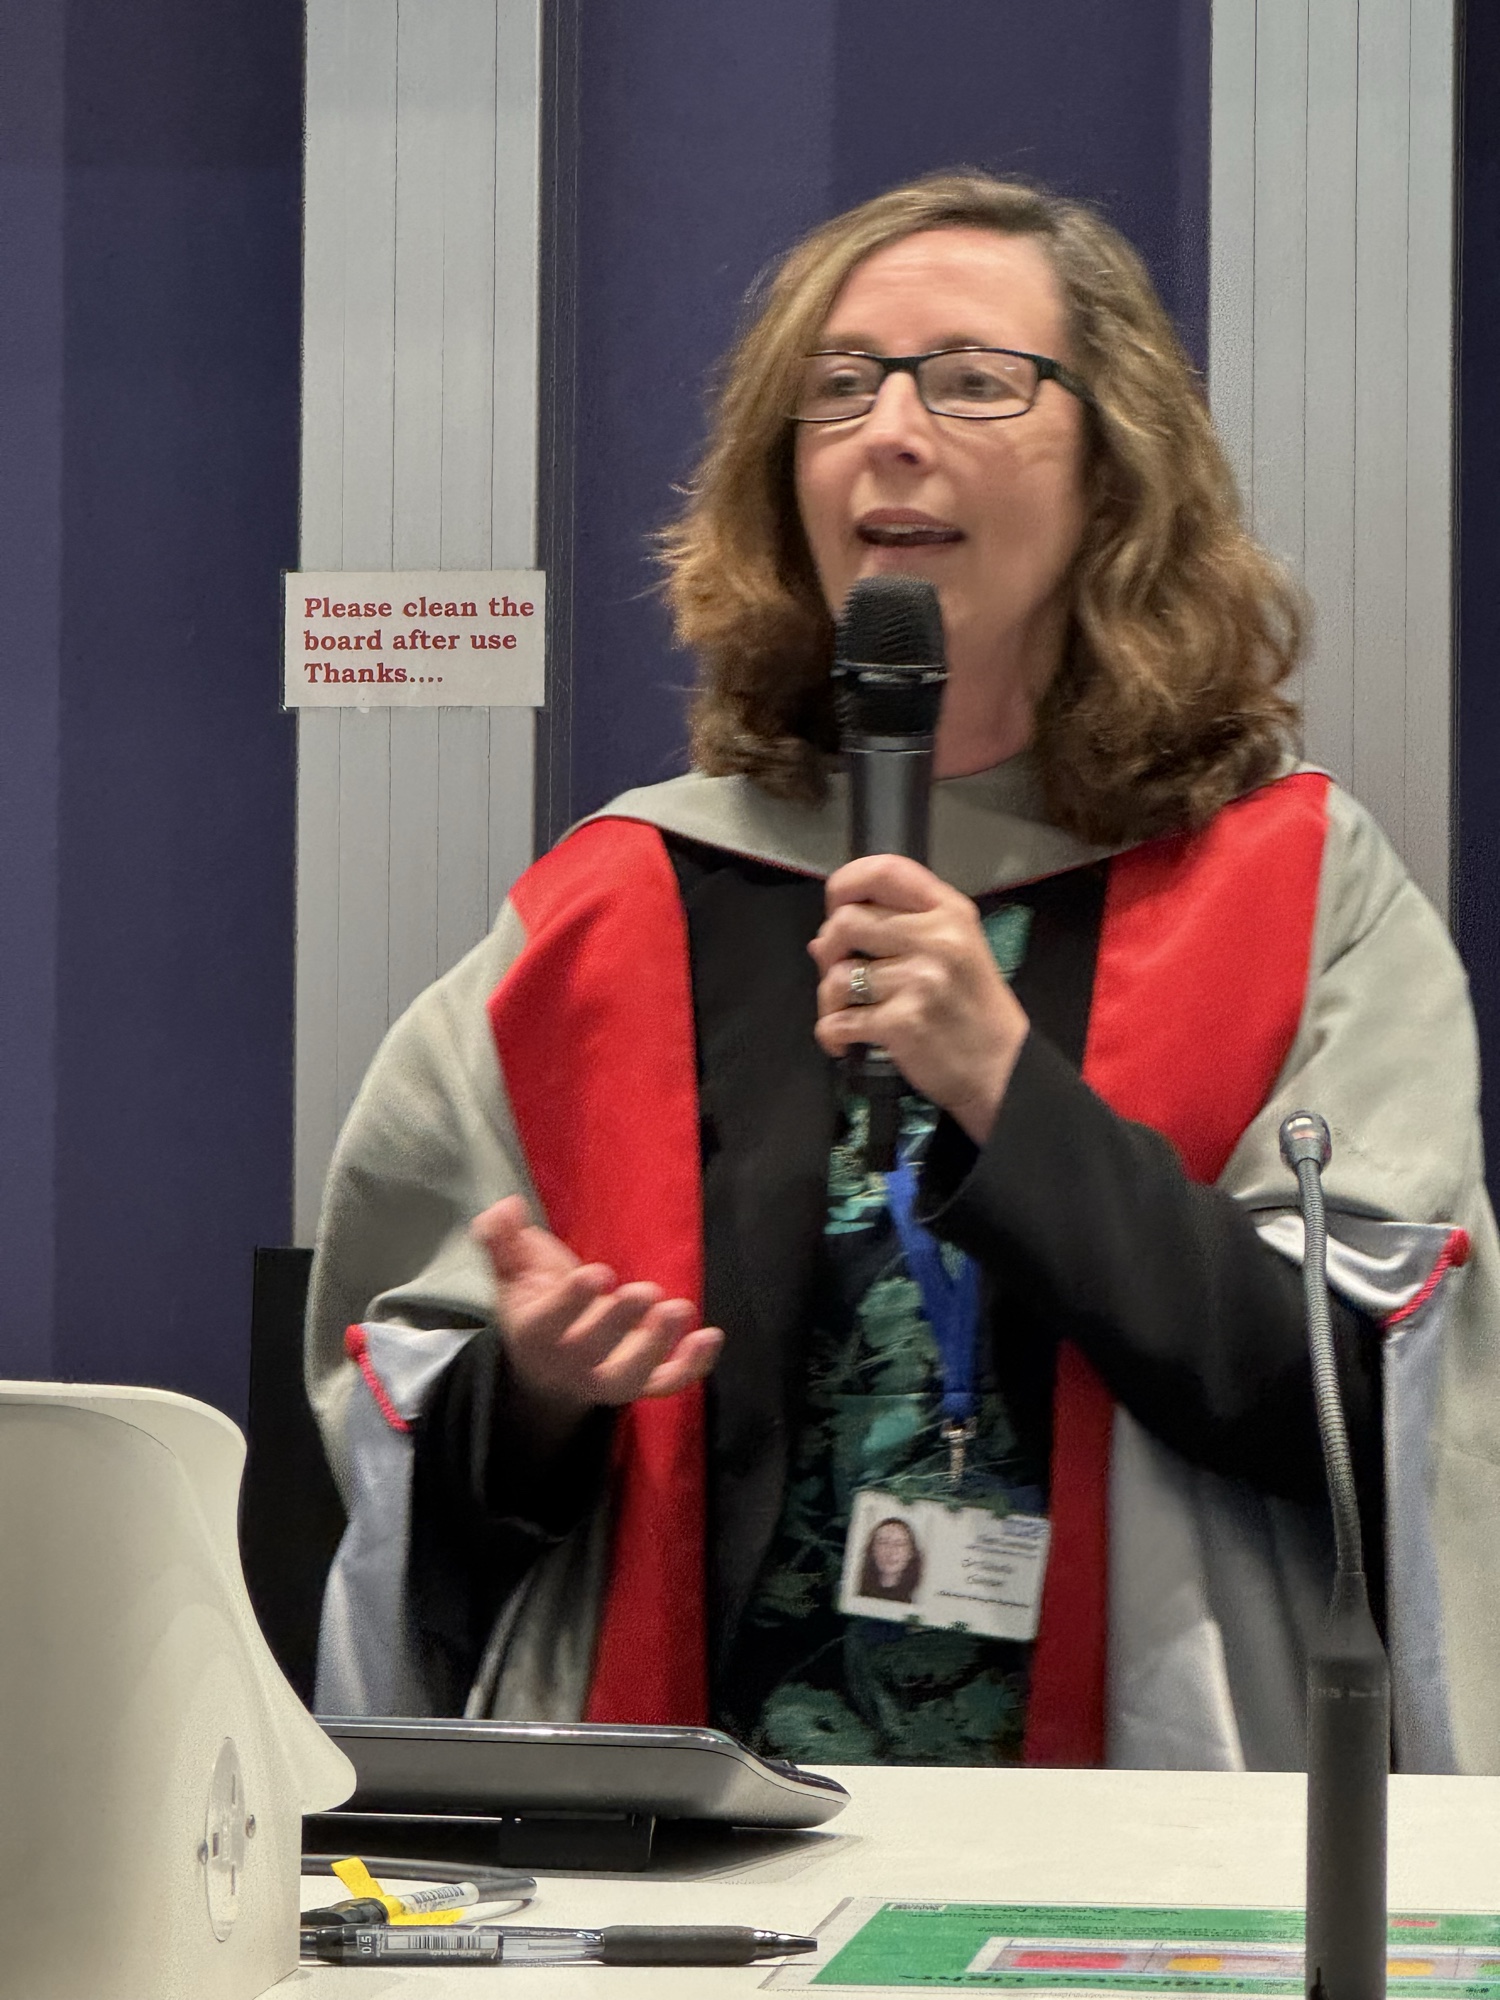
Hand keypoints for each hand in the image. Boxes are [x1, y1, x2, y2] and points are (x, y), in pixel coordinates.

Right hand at [471, 1196, 723, 1440]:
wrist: (546, 1366)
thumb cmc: (533, 1304)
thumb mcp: (511, 1269)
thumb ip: (501, 1237)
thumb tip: (507, 1207)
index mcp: (535, 1332)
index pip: (549, 1321)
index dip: (572, 1301)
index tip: (598, 1274)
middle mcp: (570, 1362)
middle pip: (591, 1350)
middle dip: (618, 1321)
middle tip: (646, 1292)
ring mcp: (606, 1377)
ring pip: (630, 1376)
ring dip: (657, 1345)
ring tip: (679, 1309)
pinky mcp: (640, 1382)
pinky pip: (666, 1383)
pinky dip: (692, 1366)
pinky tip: (711, 1336)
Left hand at [809, 854, 1028, 1144]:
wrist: (1002, 1068)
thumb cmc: (973, 1009)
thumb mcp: (954, 951)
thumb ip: (897, 932)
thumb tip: (821, 941)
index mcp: (950, 912)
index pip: (885, 870)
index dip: (846, 884)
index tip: (836, 908)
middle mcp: (937, 939)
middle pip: (846, 922)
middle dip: (830, 950)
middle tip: (842, 972)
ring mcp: (920, 980)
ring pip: (835, 975)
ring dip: (830, 999)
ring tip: (849, 1013)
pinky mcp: (903, 1022)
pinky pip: (839, 1020)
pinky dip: (832, 1033)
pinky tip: (845, 1041)